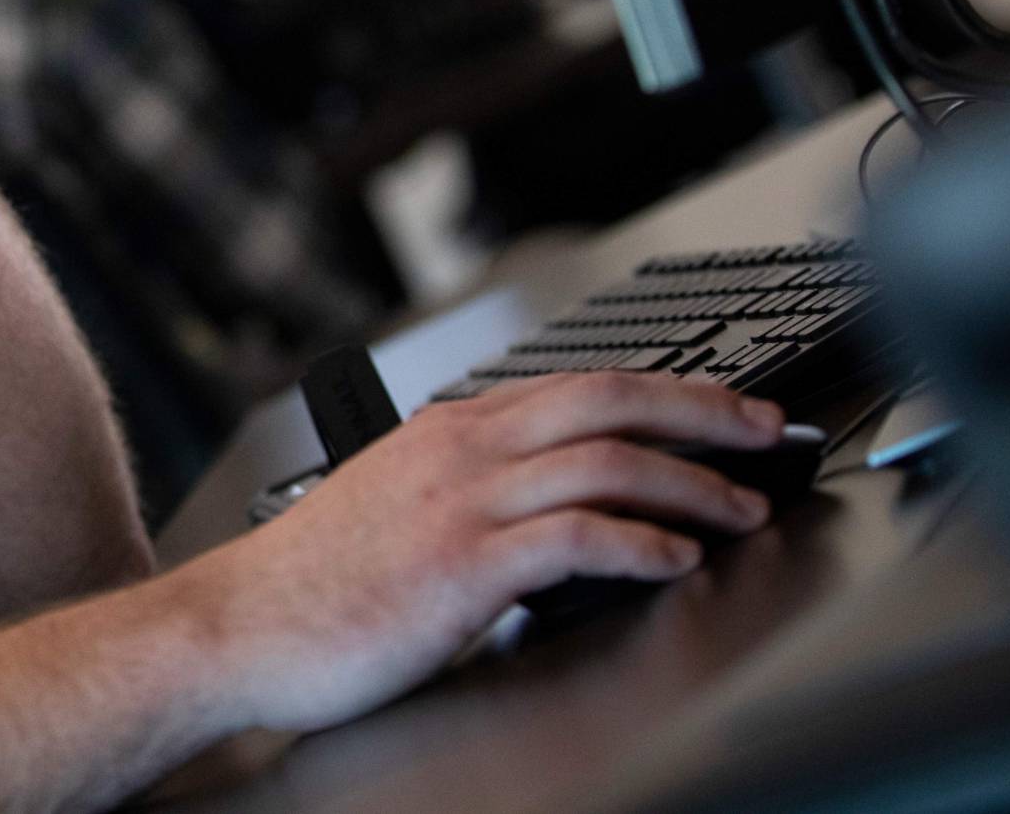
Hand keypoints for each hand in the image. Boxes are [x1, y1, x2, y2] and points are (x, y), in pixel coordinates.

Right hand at [187, 373, 783, 734]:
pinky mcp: (462, 565)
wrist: (242, 625)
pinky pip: (575, 537)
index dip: (669, 392)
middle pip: (609, 399)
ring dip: (692, 484)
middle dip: (704, 413)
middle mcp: (460, 450)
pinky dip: (640, 543)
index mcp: (446, 430)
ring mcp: (461, 503)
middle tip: (767, 434)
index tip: (726, 413)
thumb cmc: (313, 582)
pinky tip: (674, 560)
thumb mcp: (395, 502)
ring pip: (607, 462)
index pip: (578, 384)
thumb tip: (553, 500)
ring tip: (741, 511)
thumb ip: (467, 486)